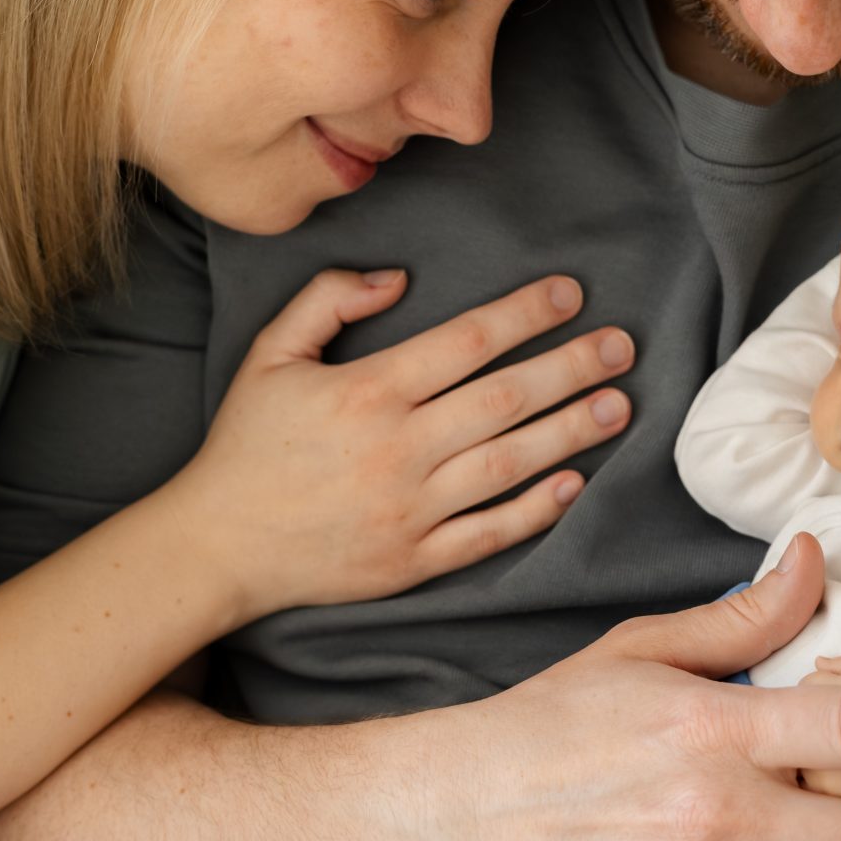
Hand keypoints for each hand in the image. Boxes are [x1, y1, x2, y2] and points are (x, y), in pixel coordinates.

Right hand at [162, 268, 634, 620]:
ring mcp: (410, 509)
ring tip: (618, 406)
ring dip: (571, 432)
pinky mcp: (414, 561)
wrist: (216, 546)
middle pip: (506, 399)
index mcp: (368, 391)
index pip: (468, 341)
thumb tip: (397, 279)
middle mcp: (398, 448)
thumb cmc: (246, 445)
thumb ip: (327, 300)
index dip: (525, 313)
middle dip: (572, 367)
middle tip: (623, 346)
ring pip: (510, 464)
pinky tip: (573, 484)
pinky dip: (535, 511)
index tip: (571, 293)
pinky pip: (489, 534)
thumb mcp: (270, 354)